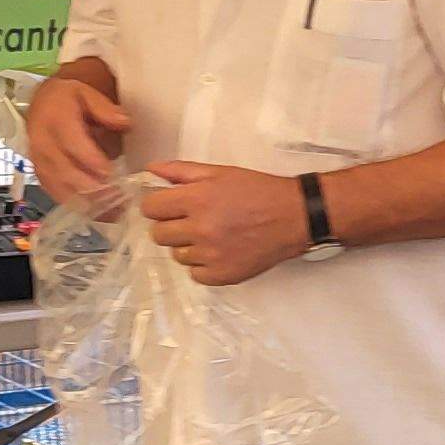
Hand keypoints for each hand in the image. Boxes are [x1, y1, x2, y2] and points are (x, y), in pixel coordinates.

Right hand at [25, 76, 132, 200]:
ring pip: (60, 188)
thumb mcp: (87, 93)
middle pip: (65, 171)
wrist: (41, 104)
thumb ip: (105, 108)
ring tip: (114, 210)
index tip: (112, 173)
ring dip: (87, 202)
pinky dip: (77, 206)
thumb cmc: (67, 99)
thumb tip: (125, 122)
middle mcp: (42, 143)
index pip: (72, 143)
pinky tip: (99, 212)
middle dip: (93, 187)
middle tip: (119, 197)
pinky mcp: (40, 176)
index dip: (91, 160)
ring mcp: (39, 163)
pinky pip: (56, 195)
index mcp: (55, 119)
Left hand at [139, 162, 310, 285]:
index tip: (169, 206)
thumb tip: (151, 170)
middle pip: (158, 235)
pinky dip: (203, 265)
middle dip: (170, 226)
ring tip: (211, 235)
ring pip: (177, 255)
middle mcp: (200, 229)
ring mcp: (210, 256)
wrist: (294, 216)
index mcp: (196, 200)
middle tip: (191, 221)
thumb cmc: (258, 191)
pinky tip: (219, 251)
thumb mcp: (220, 172)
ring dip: (188, 246)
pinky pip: (195, 274)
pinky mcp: (222, 275)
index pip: (150, 209)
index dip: (158, 206)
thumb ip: (182, 171)